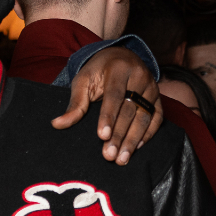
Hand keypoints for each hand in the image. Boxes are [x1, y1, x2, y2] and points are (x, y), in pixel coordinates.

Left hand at [51, 45, 162, 164]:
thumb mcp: (82, 80)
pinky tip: (137, 147)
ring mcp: (151, 87)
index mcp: (118, 69)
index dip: (108, 116)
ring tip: (122, 158)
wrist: (120, 56)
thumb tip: (57, 124)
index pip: (114, 96)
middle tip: (110, 155)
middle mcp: (139, 76)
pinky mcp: (158, 97)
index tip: (102, 136)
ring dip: (133, 139)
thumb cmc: (98, 71)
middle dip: (120, 134)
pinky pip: (157, 117)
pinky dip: (148, 134)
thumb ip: (74, 103)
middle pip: (130, 109)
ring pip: (145, 116)